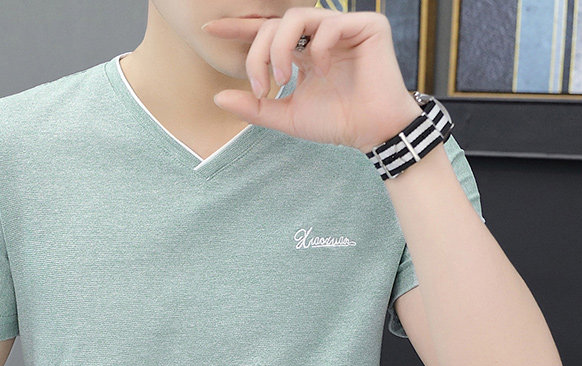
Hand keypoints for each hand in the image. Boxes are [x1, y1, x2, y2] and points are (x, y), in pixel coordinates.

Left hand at [201, 7, 421, 152]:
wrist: (372, 132)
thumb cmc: (334, 123)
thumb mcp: (287, 116)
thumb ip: (255, 107)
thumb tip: (217, 98)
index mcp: (303, 51)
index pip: (267, 32)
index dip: (239, 28)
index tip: (209, 29)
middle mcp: (320, 34)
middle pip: (275, 24)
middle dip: (259, 54)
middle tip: (262, 87)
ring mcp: (343, 27)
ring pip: (297, 16)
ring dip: (280, 49)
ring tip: (283, 79)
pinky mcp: (367, 25)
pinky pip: (330, 24)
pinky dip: (319, 48)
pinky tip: (323, 72)